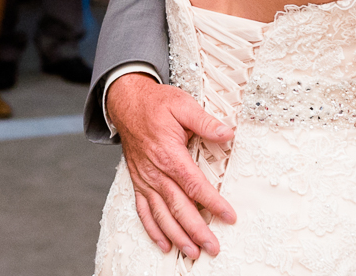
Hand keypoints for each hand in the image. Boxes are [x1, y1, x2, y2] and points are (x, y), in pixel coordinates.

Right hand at [106, 73, 235, 259]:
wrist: (127, 103)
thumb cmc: (157, 104)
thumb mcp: (183, 105)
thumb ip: (205, 121)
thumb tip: (228, 133)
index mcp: (168, 153)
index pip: (194, 184)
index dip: (212, 202)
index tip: (228, 216)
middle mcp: (155, 171)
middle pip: (177, 206)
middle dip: (196, 230)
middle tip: (213, 246)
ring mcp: (145, 179)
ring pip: (161, 214)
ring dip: (177, 235)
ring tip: (193, 252)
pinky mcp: (138, 182)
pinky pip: (143, 211)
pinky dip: (153, 230)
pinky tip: (164, 244)